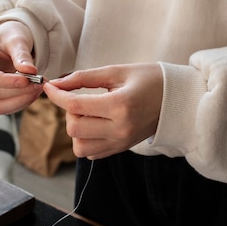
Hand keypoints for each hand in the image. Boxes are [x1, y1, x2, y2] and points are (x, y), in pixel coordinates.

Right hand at [0, 21, 42, 113]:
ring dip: (22, 100)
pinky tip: (34, 92)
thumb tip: (30, 71)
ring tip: (39, 88)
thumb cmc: (8, 37)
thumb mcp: (15, 39)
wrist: (8, 44)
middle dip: (18, 91)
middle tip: (40, 83)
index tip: (26, 80)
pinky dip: (22, 102)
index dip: (5, 81)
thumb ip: (21, 54)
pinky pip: (6, 108)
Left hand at [44, 64, 162, 158]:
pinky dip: (85, 139)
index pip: (75, 105)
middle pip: (74, 128)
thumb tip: (57, 83)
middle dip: (68, 112)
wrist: (176, 100)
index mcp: (120, 105)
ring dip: (76, 129)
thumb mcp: (116, 71)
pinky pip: (91, 153)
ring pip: (79, 146)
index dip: (56, 95)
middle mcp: (120, 128)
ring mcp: (121, 142)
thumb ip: (84, 77)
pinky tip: (94, 124)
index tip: (50, 86)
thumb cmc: (148, 80)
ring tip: (87, 114)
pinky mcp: (121, 149)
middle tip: (77, 98)